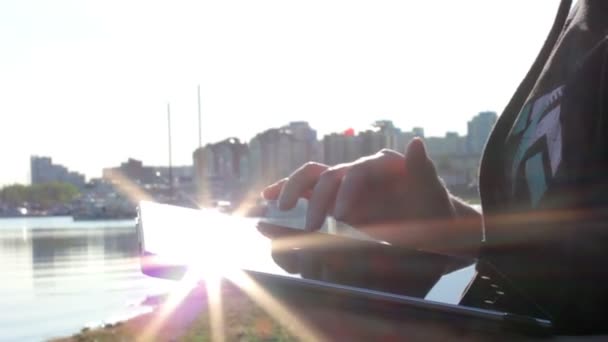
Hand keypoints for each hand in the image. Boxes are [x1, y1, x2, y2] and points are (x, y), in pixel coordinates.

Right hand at [262, 138, 479, 254]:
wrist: (430, 225)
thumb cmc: (433, 209)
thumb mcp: (433, 193)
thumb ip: (424, 169)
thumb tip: (416, 141)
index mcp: (381, 164)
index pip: (357, 171)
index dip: (347, 191)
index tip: (342, 216)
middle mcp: (359, 170)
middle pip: (330, 175)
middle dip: (318, 201)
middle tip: (312, 227)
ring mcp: (344, 184)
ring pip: (311, 178)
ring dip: (292, 189)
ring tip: (278, 207)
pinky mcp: (334, 198)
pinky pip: (307, 191)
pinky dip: (287, 191)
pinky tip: (268, 199)